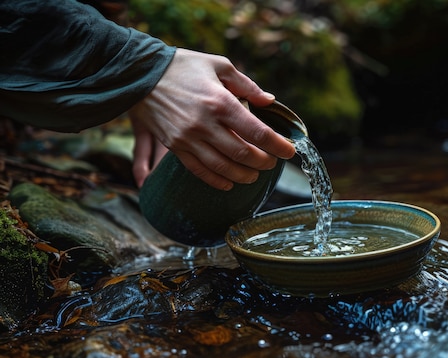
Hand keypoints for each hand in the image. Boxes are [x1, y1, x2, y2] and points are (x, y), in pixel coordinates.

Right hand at [129, 48, 295, 187]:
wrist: (139, 74)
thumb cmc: (182, 66)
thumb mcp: (219, 65)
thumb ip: (247, 85)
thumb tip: (269, 101)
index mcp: (221, 102)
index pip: (258, 132)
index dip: (278, 146)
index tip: (290, 152)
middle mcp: (205, 124)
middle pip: (243, 154)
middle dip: (263, 162)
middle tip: (272, 163)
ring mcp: (189, 138)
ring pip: (223, 167)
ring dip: (243, 175)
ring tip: (254, 175)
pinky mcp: (175, 147)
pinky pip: (199, 171)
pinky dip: (217, 181)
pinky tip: (229, 184)